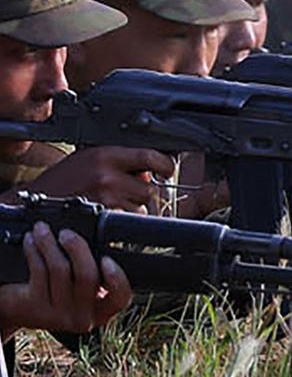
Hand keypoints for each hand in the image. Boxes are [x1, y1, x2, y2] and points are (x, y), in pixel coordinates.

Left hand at [0, 223, 130, 338]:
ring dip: (50, 243)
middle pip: (88, 276)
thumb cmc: (53, 289)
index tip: (106, 258)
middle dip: (77, 247)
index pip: (120, 298)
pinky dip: (34, 251)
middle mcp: (84, 318)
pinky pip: (40, 271)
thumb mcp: (78, 281)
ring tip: (42, 230)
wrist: (16, 309)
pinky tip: (30, 241)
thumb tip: (113, 225)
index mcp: (101, 310)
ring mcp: (60, 316)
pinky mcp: (37, 309)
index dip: (116, 277)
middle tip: (65, 233)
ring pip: (60, 269)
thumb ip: (97, 263)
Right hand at [32, 148, 177, 214]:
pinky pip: (128, 221)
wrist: (36, 202)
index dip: (165, 164)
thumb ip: (120, 161)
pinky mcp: (102, 218)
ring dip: (133, 207)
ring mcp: (105, 199)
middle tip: (127, 190)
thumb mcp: (89, 158)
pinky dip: (123, 219)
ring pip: (141, 207)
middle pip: (148, 188)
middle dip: (143, 191)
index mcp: (105, 155)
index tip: (169, 169)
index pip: (149, 156)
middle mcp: (107, 176)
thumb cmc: (62, 180)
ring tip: (112, 202)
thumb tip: (150, 170)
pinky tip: (108, 213)